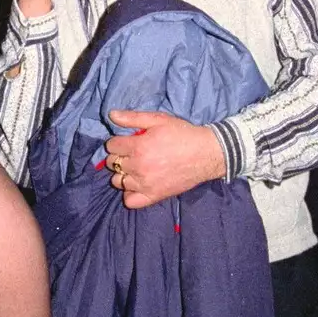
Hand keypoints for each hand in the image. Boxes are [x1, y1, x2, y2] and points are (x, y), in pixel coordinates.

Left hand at [104, 110, 226, 207]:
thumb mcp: (158, 120)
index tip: (125, 141)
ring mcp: (145, 184)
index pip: (111, 146)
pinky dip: (129, 193)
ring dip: (122, 174)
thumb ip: (133, 118)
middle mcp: (139, 167)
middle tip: (131, 153)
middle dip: (118, 156)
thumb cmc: (182, 134)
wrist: (205, 154)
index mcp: (138, 147)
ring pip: (118, 182)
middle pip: (113, 163)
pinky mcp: (154, 196)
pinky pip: (130, 201)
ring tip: (134, 168)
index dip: (117, 141)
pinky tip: (137, 184)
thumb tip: (111, 115)